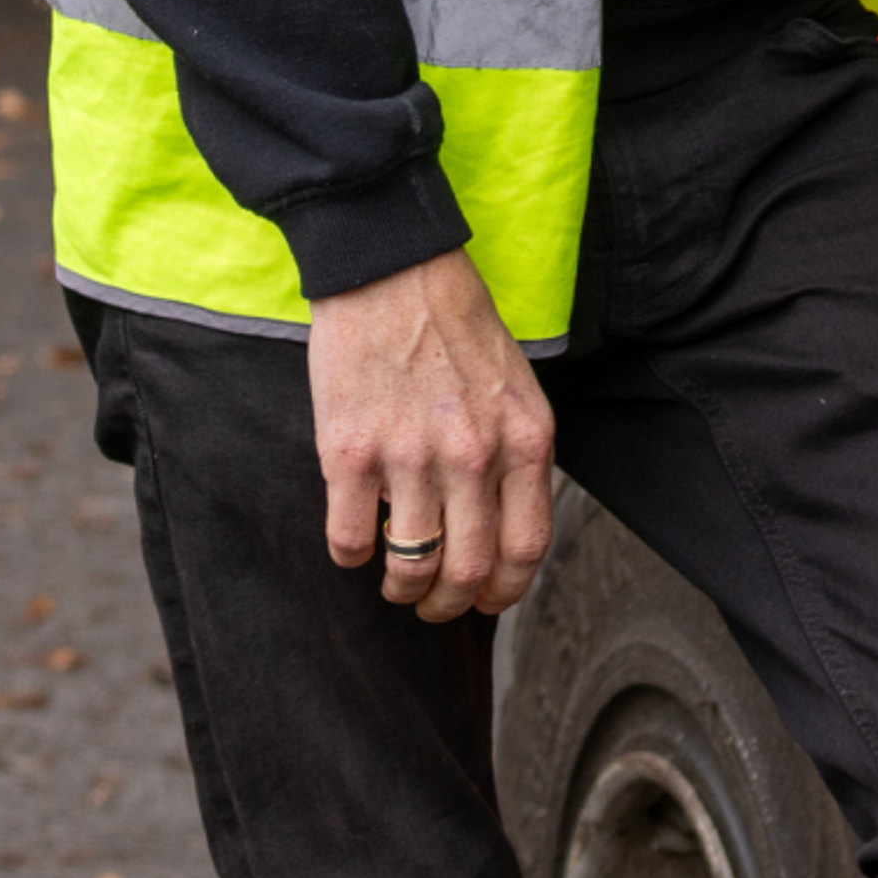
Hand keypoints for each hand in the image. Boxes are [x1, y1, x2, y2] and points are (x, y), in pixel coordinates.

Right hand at [309, 249, 557, 623]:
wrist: (394, 272)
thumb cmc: (456, 325)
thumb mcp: (515, 387)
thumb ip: (514, 453)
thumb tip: (504, 526)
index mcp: (525, 439)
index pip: (527, 547)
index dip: (505, 591)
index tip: (485, 600)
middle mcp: (475, 455)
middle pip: (470, 571)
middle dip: (449, 604)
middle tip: (432, 604)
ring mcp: (412, 456)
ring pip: (411, 566)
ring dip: (401, 587)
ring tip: (394, 578)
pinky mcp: (351, 453)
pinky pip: (350, 539)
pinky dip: (350, 555)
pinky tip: (355, 541)